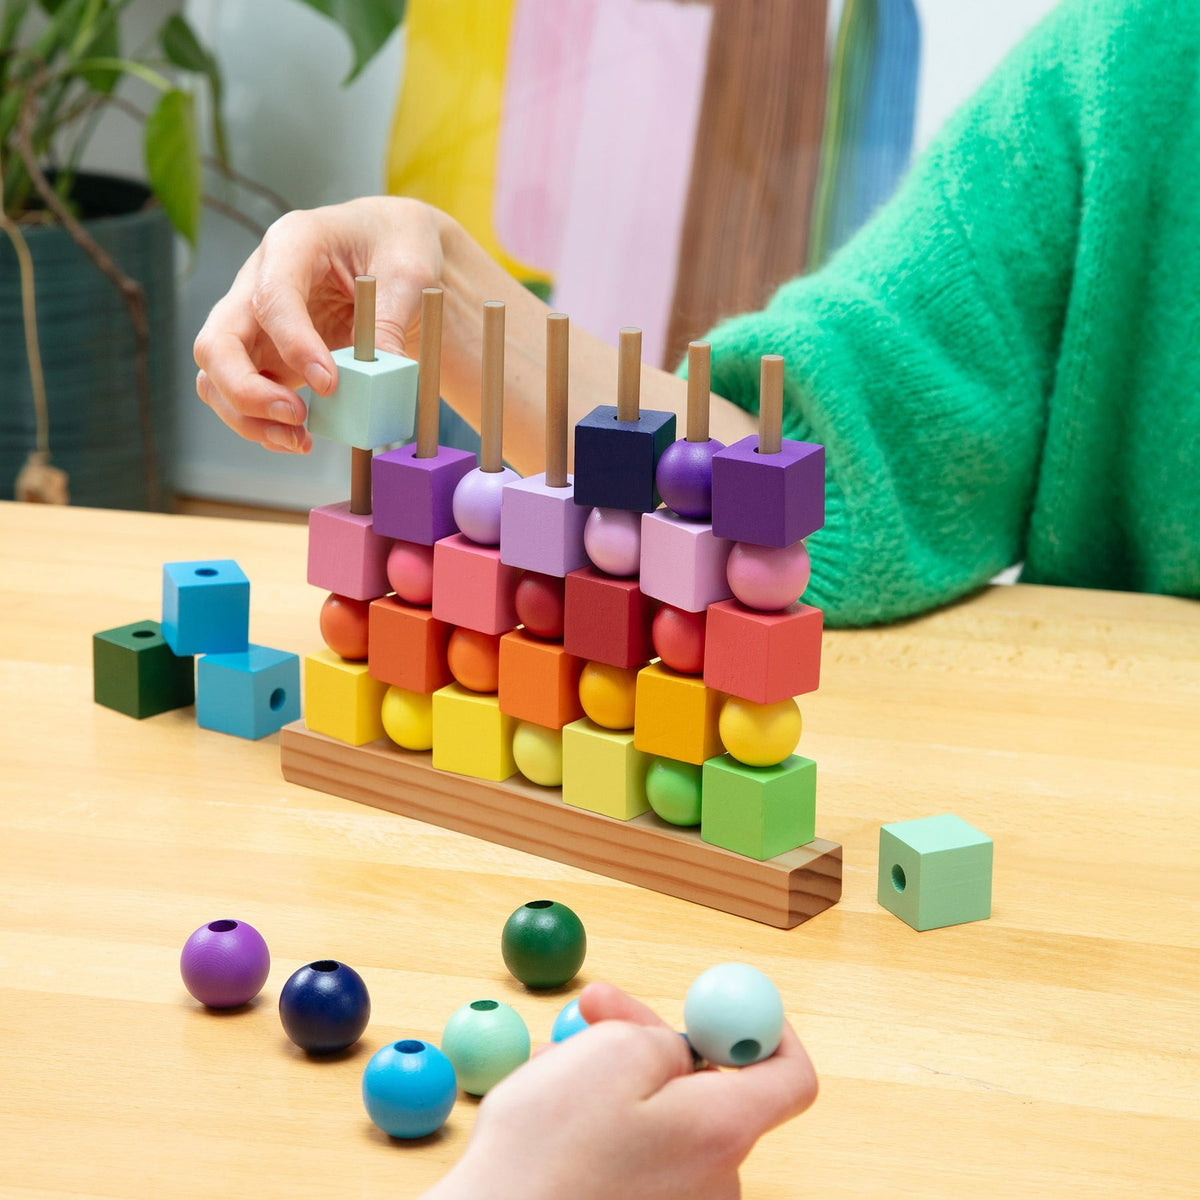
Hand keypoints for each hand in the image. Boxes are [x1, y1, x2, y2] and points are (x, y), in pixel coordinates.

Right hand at [192, 196, 444, 452]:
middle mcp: (257, 282)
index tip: (329, 383)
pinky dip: (263, 423)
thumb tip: (381, 375)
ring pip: (216, 376)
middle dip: (245, 389)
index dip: (293, 344)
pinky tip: (299, 438)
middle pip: (217, 342)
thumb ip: (392, 319)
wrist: (391, 249)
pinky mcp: (264, 355)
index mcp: (292, 242)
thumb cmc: (397, 245)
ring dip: (248, 417)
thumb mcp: (410, 271)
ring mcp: (254, 322)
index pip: (271, 296)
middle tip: (296, 416)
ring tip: (299, 440)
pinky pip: (242, 395)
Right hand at [424, 982, 817, 1199]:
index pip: (791, 1078)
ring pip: (664, 1118)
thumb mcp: (611, 1053)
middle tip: (595, 1007)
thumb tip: (683, 1047)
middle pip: (711, 1089)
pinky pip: (641, 1157)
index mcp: (721, 1133)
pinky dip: (605, 1125)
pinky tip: (554, 1109)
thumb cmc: (545, 1155)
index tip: (726, 1005)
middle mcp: (716, 1182)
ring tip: (555, 1061)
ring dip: (615, 1079)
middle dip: (653, 1040)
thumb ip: (667, 1038)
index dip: (765, 1030)